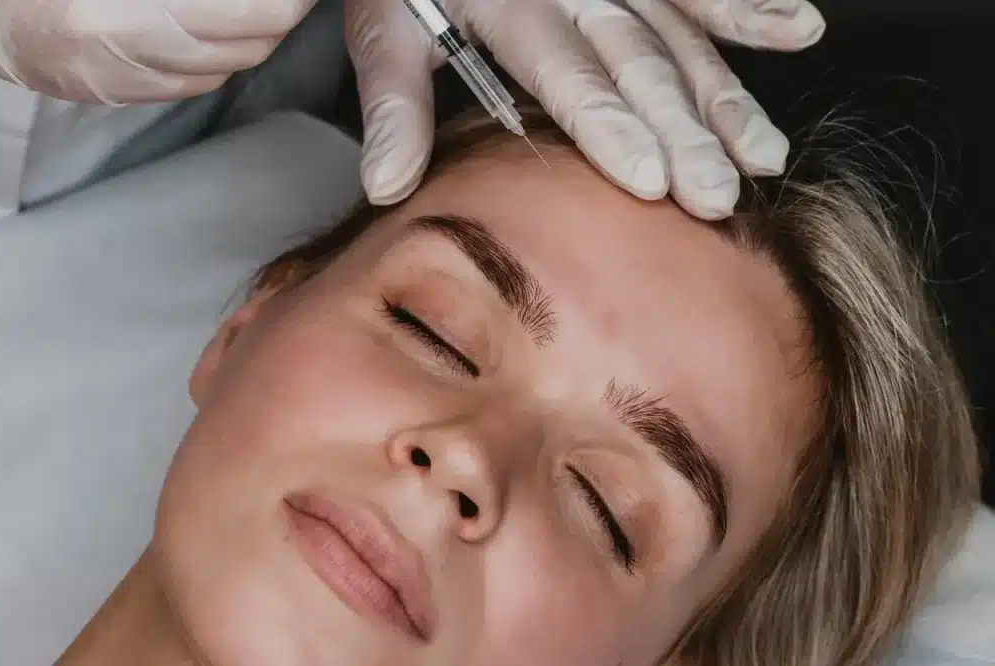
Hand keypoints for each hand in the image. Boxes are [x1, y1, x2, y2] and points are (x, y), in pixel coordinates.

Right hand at [0, 0, 318, 103]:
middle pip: (245, 45)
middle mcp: (129, 43)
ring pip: (225, 69)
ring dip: (255, 42)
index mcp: (129, 5)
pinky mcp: (117, 94)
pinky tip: (219, 41)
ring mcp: (124, 75)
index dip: (286, 3)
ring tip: (263, 15)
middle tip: (294, 1)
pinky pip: (192, 85)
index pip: (246, 10)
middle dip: (279, 20)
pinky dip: (218, 64)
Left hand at [346, 0, 824, 219]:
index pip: (567, 73)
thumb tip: (388, 185)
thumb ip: (394, 105)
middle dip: (682, 131)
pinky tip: (795, 29)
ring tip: (763, 154)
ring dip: (724, 96)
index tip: (650, 179)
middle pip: (636, 62)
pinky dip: (743, 8)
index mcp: (507, 3)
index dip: (610, 125)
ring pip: (678, 36)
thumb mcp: (385, 31)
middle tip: (717, 195)